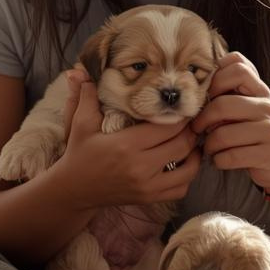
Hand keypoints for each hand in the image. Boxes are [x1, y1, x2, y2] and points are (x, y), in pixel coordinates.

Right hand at [49, 69, 200, 207]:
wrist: (74, 191)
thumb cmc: (79, 154)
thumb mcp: (80, 123)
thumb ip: (86, 96)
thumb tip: (81, 71)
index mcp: (126, 145)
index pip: (167, 126)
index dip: (179, 115)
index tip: (181, 107)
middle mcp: (141, 167)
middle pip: (182, 144)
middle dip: (190, 131)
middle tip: (190, 121)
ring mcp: (147, 186)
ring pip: (189, 169)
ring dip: (194, 154)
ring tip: (191, 141)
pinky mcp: (150, 198)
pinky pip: (181, 188)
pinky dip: (188, 175)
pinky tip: (182, 163)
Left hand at [191, 52, 269, 193]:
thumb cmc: (249, 128)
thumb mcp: (242, 104)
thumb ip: (225, 89)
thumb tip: (192, 84)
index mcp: (260, 90)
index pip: (237, 67)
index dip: (214, 80)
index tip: (206, 97)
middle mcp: (269, 107)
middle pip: (223, 104)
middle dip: (203, 119)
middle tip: (197, 128)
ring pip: (224, 134)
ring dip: (209, 144)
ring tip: (210, 147)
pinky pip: (231, 157)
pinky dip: (218, 160)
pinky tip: (220, 159)